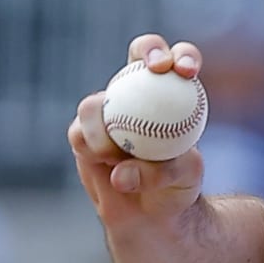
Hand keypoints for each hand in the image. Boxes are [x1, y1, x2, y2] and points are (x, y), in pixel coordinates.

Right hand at [69, 35, 204, 226]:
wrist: (152, 213)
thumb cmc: (178, 187)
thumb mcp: (183, 178)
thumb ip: (161, 171)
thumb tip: (121, 172)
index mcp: (173, 95)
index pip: (179, 61)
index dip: (182, 55)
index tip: (185, 72)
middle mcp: (139, 92)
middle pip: (141, 52)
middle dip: (149, 49)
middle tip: (157, 69)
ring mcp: (108, 109)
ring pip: (95, 102)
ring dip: (103, 131)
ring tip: (115, 157)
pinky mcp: (82, 132)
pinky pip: (78, 134)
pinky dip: (90, 149)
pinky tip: (104, 163)